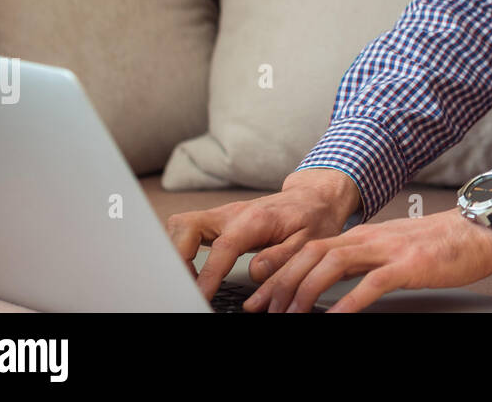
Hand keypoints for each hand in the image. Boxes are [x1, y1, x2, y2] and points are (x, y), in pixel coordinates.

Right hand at [165, 168, 359, 301]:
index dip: (208, 274)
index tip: (200, 296)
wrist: (316, 196)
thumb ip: (281, 258)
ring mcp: (223, 215)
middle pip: (186, 226)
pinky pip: (188, 230)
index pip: (223, 247)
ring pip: (181, 225)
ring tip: (188, 282)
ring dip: (176, 253)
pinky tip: (191, 271)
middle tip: (187, 287)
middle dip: (177, 258)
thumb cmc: (314, 217)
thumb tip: (255, 272)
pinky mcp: (219, 220)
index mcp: (255, 219)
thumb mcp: (308, 241)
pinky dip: (181, 250)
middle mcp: (232, 213)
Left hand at [242, 207, 491, 312]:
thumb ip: (363, 263)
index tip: (258, 295)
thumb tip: (333, 286)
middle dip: (280, 283)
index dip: (279, 271)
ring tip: (290, 316)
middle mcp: (370, 238)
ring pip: (333, 264)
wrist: (479, 229)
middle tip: (261, 309)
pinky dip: (348, 302)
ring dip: (305, 292)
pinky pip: (372, 283)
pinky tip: (334, 318)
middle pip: (311, 255)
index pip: (309, 249)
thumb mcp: (393, 250)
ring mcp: (388, 249)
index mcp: (363, 236)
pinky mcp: (409, 265)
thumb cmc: (440, 245)